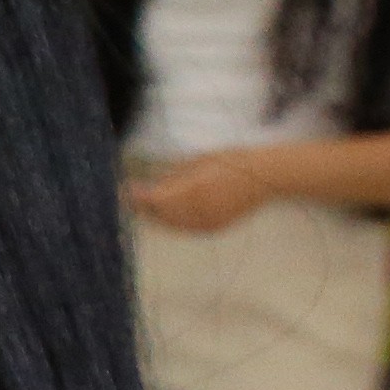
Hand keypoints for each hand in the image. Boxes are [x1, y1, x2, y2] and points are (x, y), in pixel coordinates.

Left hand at [130, 155, 270, 234]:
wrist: (265, 177)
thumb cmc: (232, 161)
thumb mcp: (198, 161)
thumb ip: (173, 176)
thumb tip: (150, 186)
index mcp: (194, 191)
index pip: (156, 198)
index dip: (137, 196)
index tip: (124, 189)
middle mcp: (200, 211)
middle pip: (160, 214)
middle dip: (142, 207)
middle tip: (127, 197)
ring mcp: (207, 223)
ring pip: (171, 224)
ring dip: (154, 216)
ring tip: (141, 206)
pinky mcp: (213, 228)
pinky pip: (185, 228)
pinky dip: (171, 222)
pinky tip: (163, 215)